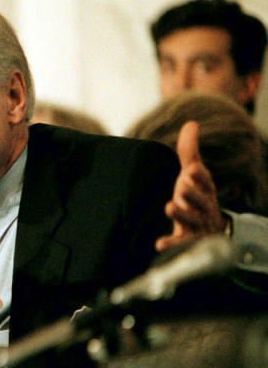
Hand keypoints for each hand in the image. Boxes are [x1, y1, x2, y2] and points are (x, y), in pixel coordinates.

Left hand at [155, 121, 227, 251]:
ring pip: (193, 220)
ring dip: (182, 214)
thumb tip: (191, 123)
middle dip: (193, 194)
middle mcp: (204, 207)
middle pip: (201, 201)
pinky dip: (172, 244)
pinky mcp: (188, 241)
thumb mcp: (193, 175)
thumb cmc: (196, 197)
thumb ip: (189, 152)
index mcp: (205, 190)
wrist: (209, 230)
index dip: (199, 177)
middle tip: (182, 186)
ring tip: (169, 207)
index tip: (191, 170)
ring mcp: (197, 225)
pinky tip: (159, 244)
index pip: (205, 182)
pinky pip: (182, 244)